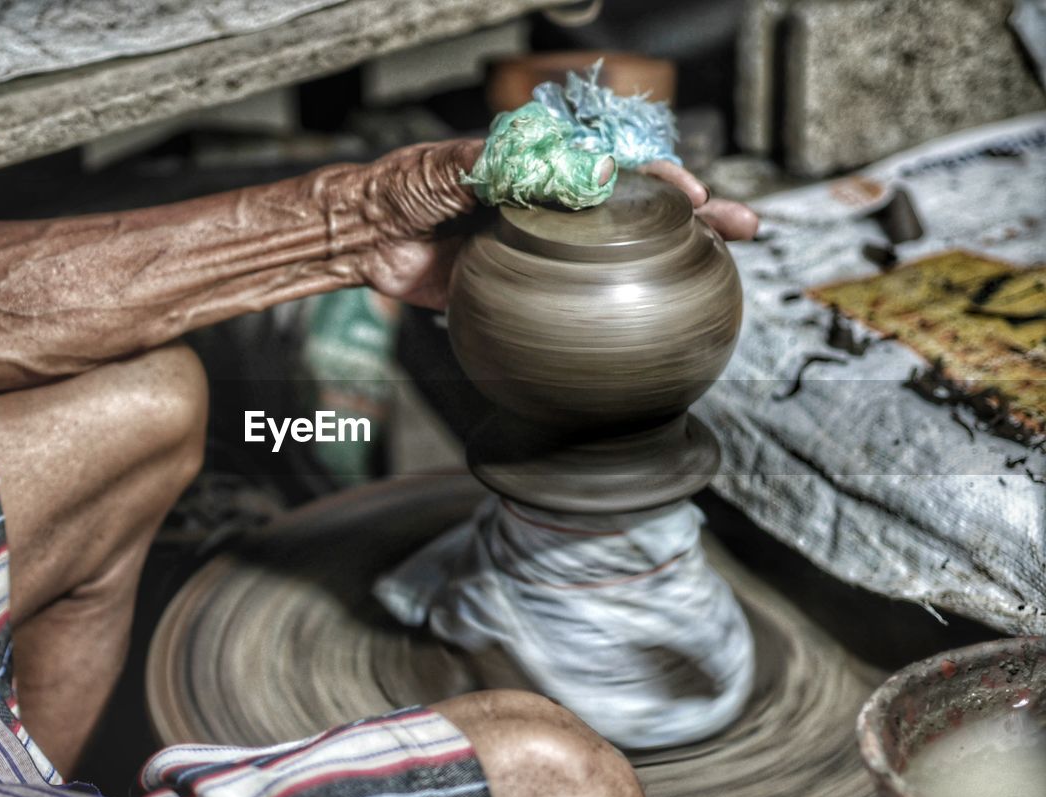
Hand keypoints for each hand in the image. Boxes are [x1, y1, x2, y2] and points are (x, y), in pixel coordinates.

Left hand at [348, 141, 758, 309]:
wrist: (364, 238)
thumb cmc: (405, 187)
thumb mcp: (457, 167)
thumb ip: (515, 167)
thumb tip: (593, 173)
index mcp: (541, 167)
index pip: (618, 168)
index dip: (661, 180)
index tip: (693, 195)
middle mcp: (553, 206)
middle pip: (636, 211)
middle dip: (695, 218)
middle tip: (742, 227)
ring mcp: (544, 250)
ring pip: (619, 255)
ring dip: (673, 261)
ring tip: (726, 262)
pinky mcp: (527, 289)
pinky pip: (581, 299)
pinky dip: (620, 308)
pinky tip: (656, 317)